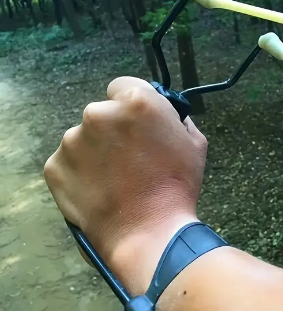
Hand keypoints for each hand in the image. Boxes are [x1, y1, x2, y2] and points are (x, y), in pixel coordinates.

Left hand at [44, 76, 207, 293]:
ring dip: (95, 149)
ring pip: (84, 137)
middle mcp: (97, 113)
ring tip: (112, 177)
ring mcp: (72, 141)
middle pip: (102, 112)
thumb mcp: (193, 142)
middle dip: (113, 127)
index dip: (131, 104)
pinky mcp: (54, 167)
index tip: (136, 123)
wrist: (149, 232)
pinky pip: (69, 161)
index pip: (123, 86)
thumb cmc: (177, 185)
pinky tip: (97, 189)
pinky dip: (79, 171)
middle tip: (128, 155)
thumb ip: (175, 118)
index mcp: (135, 102)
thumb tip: (164, 114)